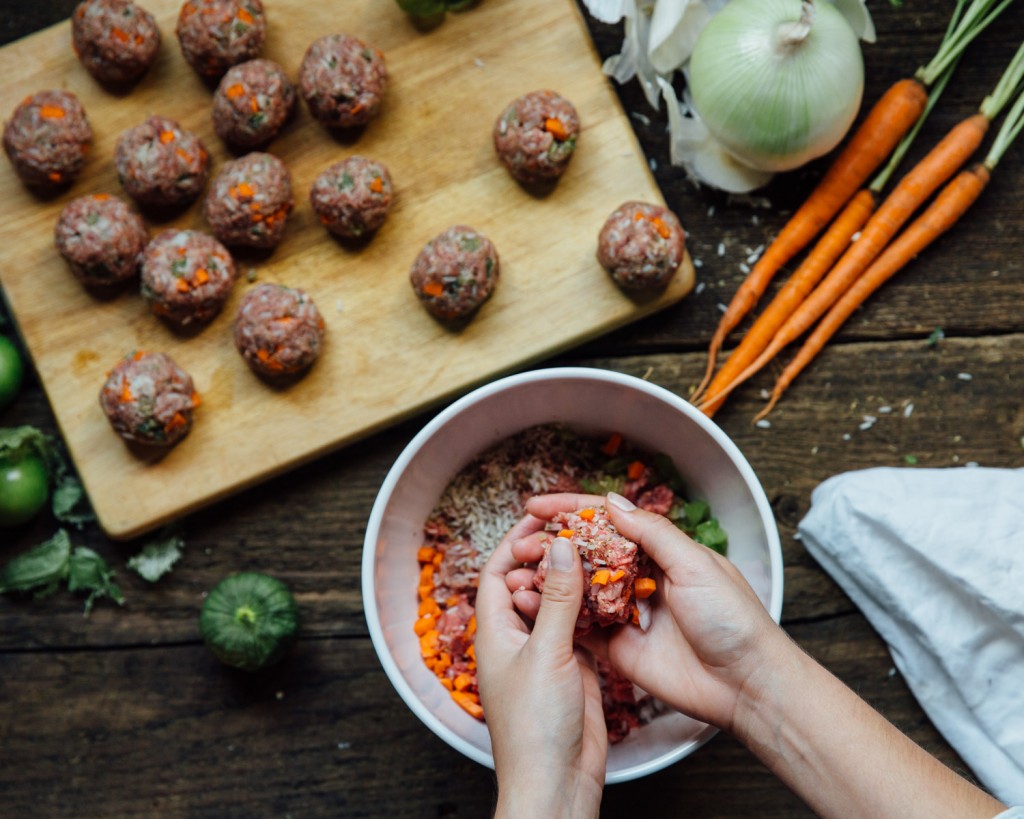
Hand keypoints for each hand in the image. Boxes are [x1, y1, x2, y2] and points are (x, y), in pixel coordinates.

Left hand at [475, 513, 606, 818]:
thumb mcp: (547, 652)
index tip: (539, 519)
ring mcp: (546, 655)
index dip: (514, 544)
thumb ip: (558, 599)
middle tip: (577, 531)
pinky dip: (594, 609)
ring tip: (598, 553)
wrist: (556, 782)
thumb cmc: (535, 725)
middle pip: (530, 586)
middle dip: (549, 557)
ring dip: (574, 582)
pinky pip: (581, 629)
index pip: (497, 574)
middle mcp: (518, 640)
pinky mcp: (573, 669)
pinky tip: (612, 592)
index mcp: (496, 633)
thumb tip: (562, 548)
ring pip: (558, 606)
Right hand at [511, 492, 787, 732]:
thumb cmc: (732, 619)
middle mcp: (638, 577)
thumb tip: (610, 503)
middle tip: (519, 544)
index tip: (536, 505)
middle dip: (550, 545)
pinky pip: (580, 628)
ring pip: (576, 589)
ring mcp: (625, 612)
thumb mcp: (694, 564)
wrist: (745, 683)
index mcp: (660, 551)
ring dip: (546, 579)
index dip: (571, 509)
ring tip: (516, 572)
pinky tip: (530, 605)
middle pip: (585, 553)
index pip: (608, 521)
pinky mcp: (618, 647)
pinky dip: (555, 616)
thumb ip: (651, 533)